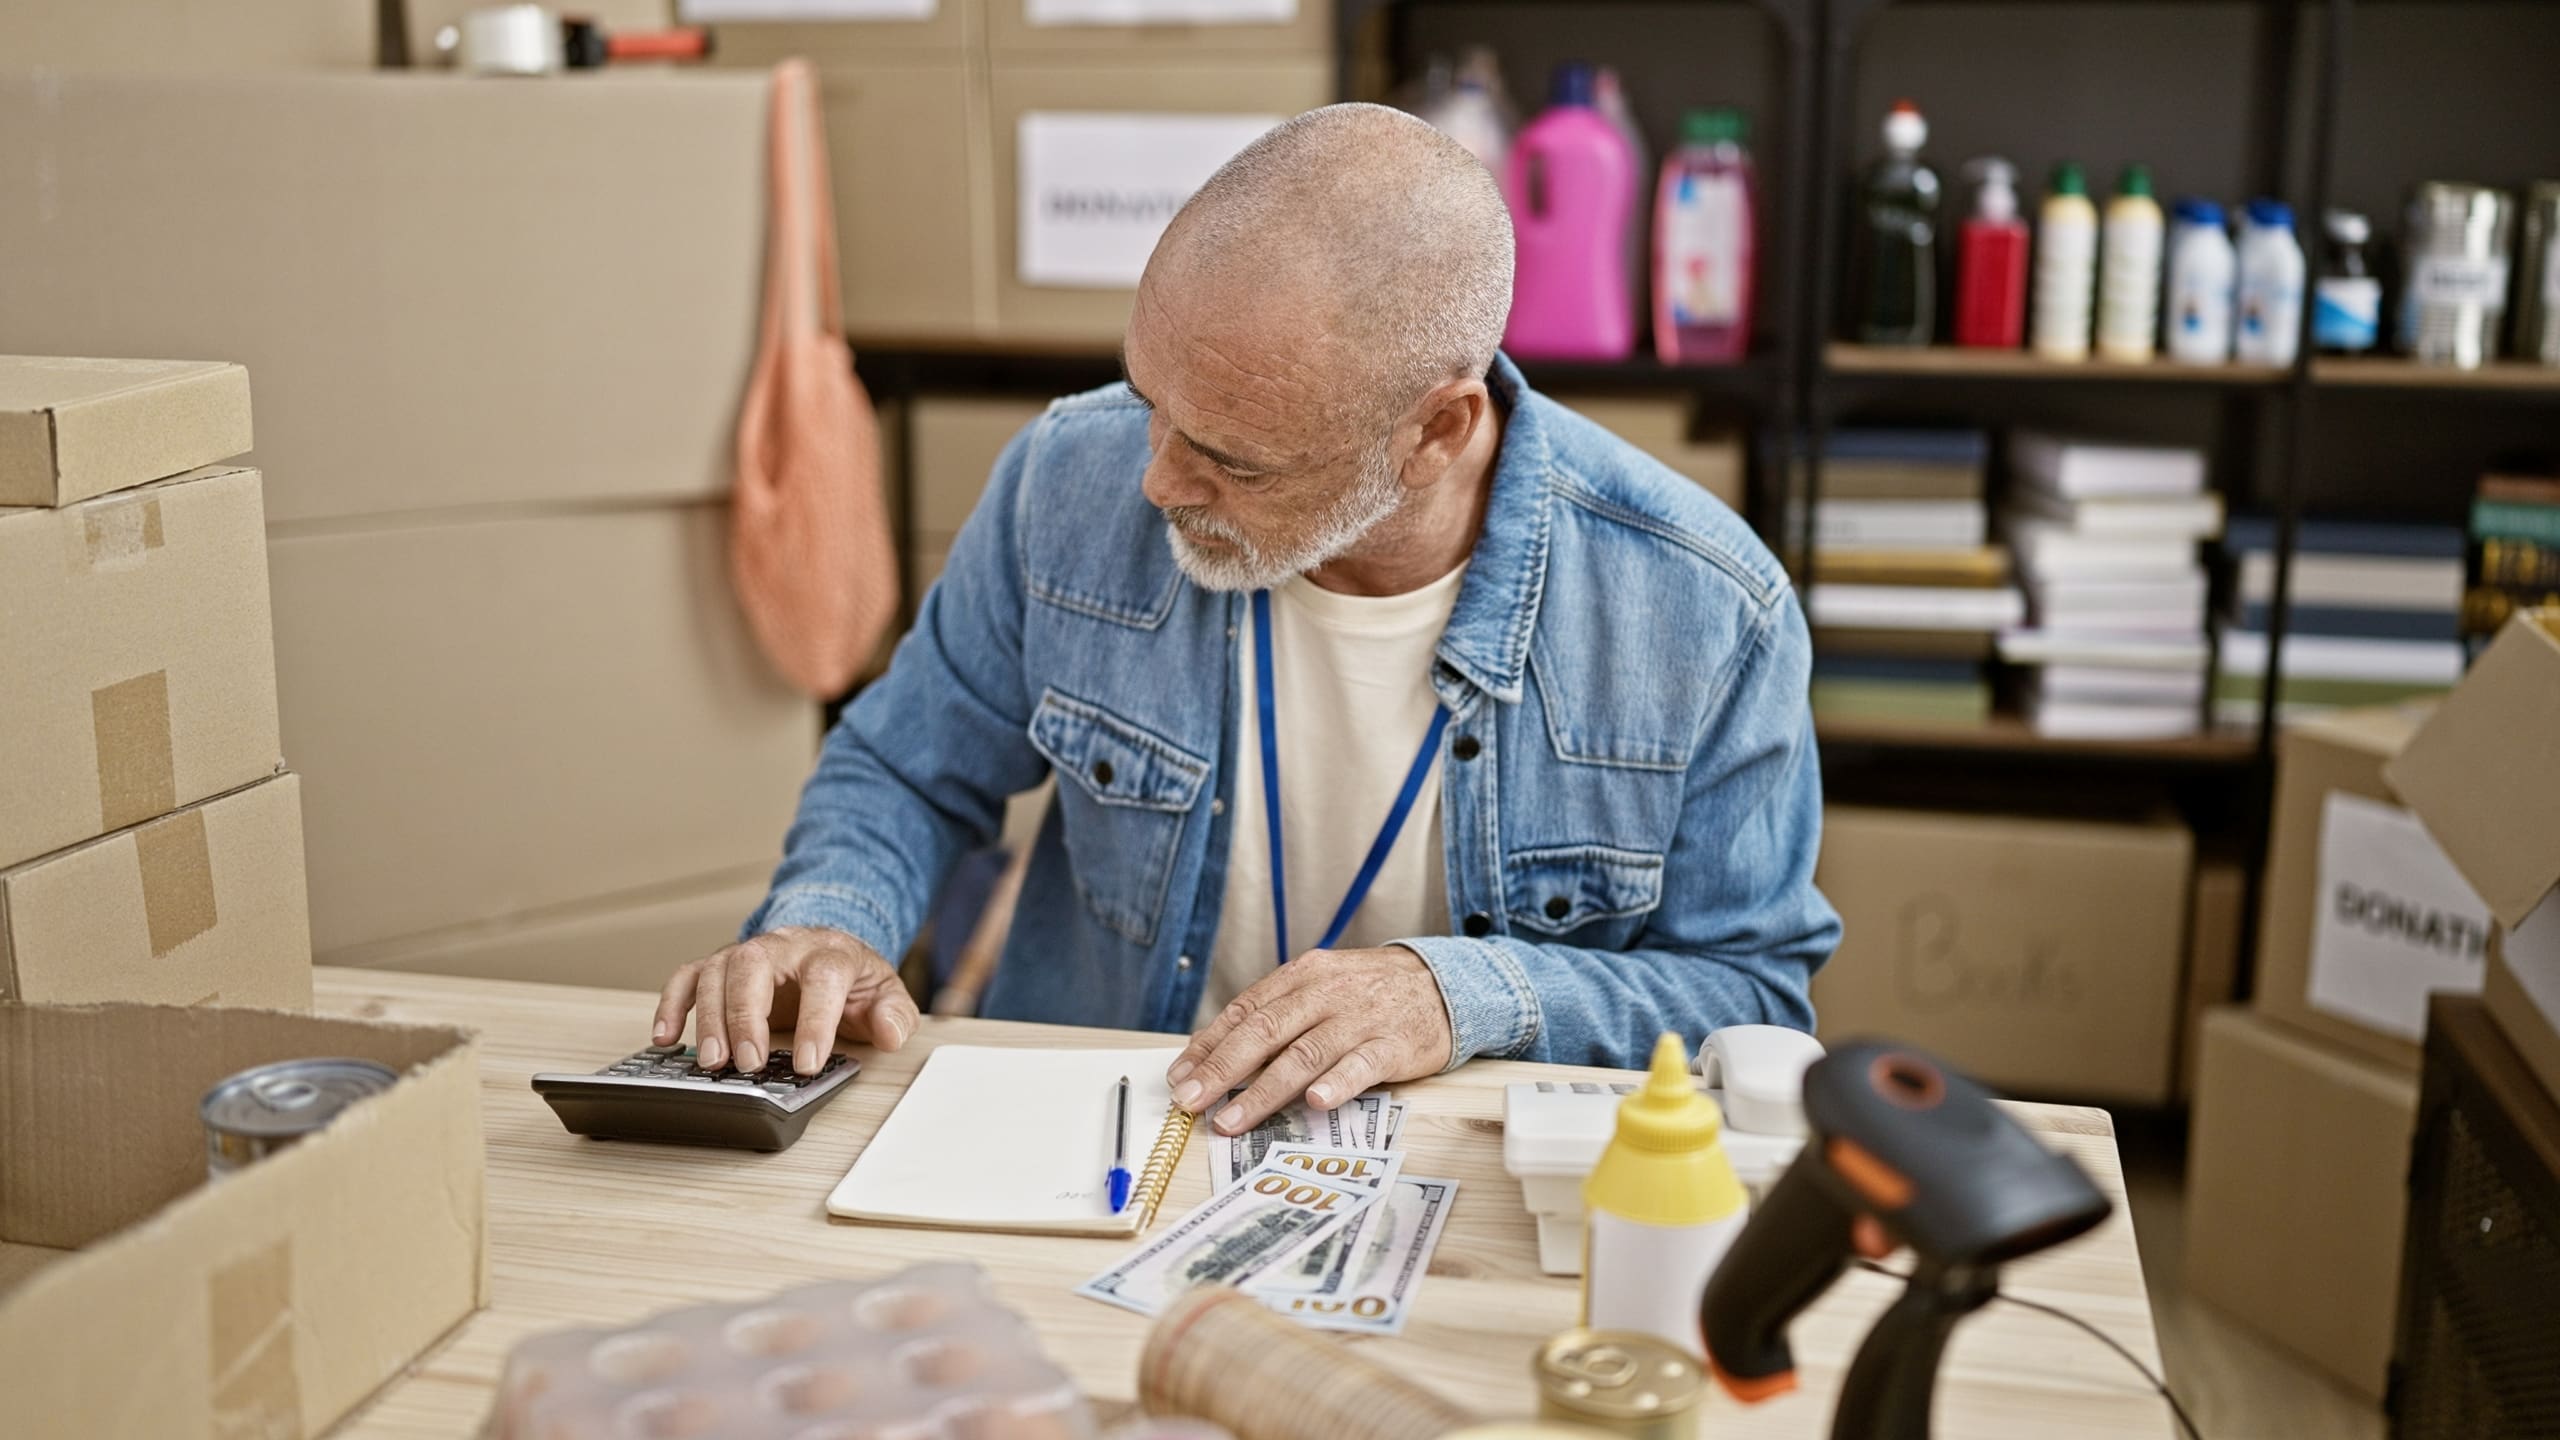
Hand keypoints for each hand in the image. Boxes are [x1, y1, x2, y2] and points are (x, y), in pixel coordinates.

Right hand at [651, 926, 918, 1074]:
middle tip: (746, 1065)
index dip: (815, 1021)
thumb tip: (890, 1033)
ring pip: (717, 971)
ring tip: (711, 1062)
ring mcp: (745, 954)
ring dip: (708, 1018)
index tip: (807, 1064)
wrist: (826, 948)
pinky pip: (687, 977)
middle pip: (755, 967)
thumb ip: (894, 1015)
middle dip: (747, 1016)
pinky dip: (671, 1003)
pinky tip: (664, 1036)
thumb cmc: (852, 978)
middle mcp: (783, 947)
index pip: (823, 979)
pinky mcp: (719, 966)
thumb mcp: (886, 994)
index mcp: (829, 954)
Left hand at [1166, 946, 1454, 1134]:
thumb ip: (1278, 1017)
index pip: (1245, 1011)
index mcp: (1302, 976)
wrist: (1443, 983)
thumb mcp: (1320, 990)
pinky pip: (1363, 1064)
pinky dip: (1339, 1083)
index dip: (1209, 1045)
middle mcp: (1326, 993)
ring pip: (1305, 1054)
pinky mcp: (1394, 1044)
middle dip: (1223, 1069)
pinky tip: (1318, 1103)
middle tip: (1192, 1102)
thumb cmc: (1370, 994)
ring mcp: (1360, 1018)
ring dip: (1264, 1091)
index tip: (1179, 1077)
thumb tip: (1219, 1056)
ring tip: (1232, 1120)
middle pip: (1265, 1032)